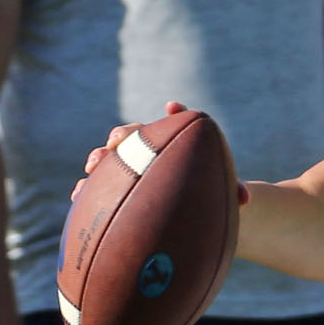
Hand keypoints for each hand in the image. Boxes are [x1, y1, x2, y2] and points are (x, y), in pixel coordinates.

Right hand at [80, 103, 246, 202]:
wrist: (189, 215)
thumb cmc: (206, 198)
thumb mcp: (221, 196)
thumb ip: (232, 192)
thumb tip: (245, 196)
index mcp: (172, 146)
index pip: (171, 126)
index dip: (174, 116)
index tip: (173, 108)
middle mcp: (146, 153)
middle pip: (131, 137)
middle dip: (122, 137)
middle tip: (117, 143)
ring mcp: (127, 170)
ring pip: (109, 159)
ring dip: (100, 159)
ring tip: (94, 166)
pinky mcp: (114, 191)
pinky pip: (98, 187)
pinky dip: (88, 189)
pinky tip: (78, 197)